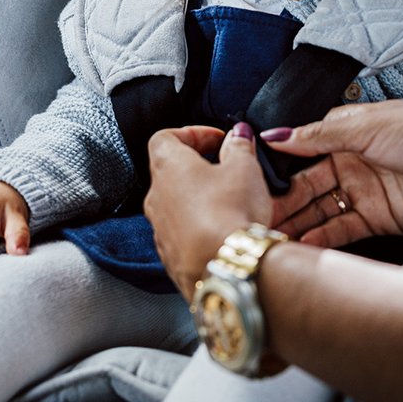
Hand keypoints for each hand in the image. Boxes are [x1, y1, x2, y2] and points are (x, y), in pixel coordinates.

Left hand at [145, 123, 272, 301]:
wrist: (226, 268)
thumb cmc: (230, 214)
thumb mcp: (245, 168)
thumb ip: (239, 146)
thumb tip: (238, 136)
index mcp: (169, 167)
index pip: (165, 137)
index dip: (192, 133)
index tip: (217, 140)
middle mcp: (157, 198)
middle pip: (170, 172)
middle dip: (198, 167)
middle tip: (226, 169)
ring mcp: (160, 231)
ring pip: (175, 206)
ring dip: (198, 200)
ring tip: (229, 203)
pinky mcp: (171, 257)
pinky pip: (182, 234)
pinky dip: (199, 228)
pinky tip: (223, 232)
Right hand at [266, 101, 402, 246]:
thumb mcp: (369, 124)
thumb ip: (320, 134)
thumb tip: (276, 134)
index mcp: (350, 131)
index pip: (303, 149)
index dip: (277, 167)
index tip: (249, 182)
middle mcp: (355, 161)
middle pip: (307, 184)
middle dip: (281, 202)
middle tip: (253, 219)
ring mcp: (367, 190)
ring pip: (321, 210)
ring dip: (297, 224)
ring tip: (269, 238)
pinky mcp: (381, 218)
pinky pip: (343, 230)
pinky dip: (322, 240)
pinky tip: (301, 247)